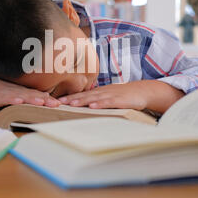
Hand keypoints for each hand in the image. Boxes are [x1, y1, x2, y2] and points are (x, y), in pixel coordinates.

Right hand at [0, 75, 59, 107]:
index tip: (61, 104)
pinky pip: (6, 98)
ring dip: (32, 98)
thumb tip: (43, 102)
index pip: (39, 95)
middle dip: (46, 100)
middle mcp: (18, 91)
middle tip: (57, 104)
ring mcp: (8, 93)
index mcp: (23, 92)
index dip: (50, 99)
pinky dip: (12, 99)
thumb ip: (27, 98)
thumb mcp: (15, 95)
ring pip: (22, 96)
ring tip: (42, 101)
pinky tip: (18, 101)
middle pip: (34, 95)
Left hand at [58, 80, 184, 112]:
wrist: (142, 91)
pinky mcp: (120, 100)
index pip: (81, 94)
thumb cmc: (123, 96)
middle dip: (70, 99)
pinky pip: (108, 102)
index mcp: (98, 92)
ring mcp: (111, 95)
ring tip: (71, 104)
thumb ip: (96, 100)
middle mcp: (102, 92)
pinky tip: (92, 106)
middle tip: (57, 103)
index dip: (69, 97)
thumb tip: (82, 106)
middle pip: (84, 95)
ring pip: (94, 98)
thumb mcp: (108, 96)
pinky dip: (100, 104)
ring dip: (82, 101)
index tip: (56, 101)